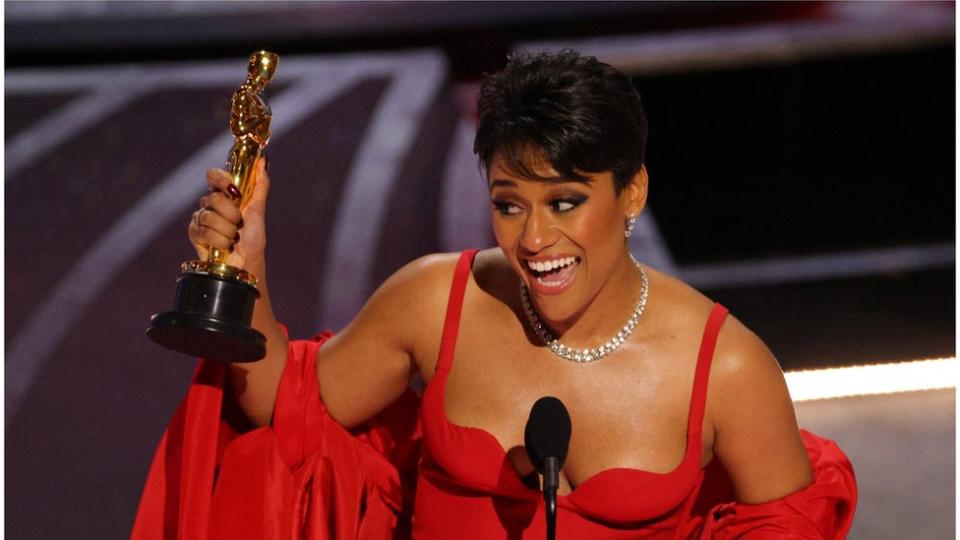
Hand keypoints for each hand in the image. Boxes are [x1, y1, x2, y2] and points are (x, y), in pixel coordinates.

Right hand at [188, 156, 269, 272]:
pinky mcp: (194, 233)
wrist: (247, 262)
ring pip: (208, 216)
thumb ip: (260, 184)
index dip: (222, 180)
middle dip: (232, 214)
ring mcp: (200, 218)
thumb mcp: (258, 209)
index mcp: (223, 194)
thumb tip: (263, 160)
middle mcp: (209, 203)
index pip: (213, 175)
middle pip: (213, 198)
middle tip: (239, 224)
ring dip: (227, 230)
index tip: (234, 191)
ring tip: (233, 238)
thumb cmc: (252, 237)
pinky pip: (203, 231)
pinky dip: (219, 241)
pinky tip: (224, 246)